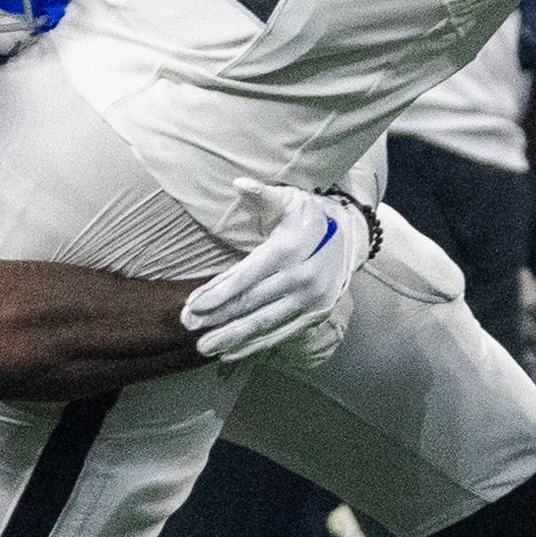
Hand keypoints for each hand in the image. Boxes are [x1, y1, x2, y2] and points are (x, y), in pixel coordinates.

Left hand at [182, 179, 368, 363]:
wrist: (348, 237)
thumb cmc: (306, 216)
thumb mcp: (287, 199)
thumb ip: (262, 194)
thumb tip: (240, 183)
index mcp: (290, 249)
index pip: (246, 276)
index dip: (217, 293)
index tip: (192, 305)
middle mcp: (303, 278)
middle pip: (251, 303)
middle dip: (217, 317)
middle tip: (187, 327)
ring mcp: (311, 300)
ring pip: (264, 324)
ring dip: (231, 338)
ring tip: (203, 347)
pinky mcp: (315, 316)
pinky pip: (280, 334)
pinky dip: (254, 346)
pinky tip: (230, 353)